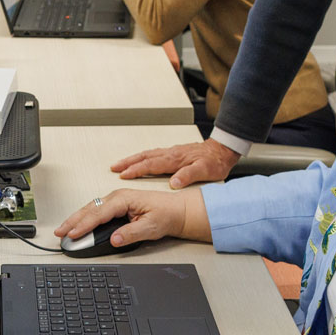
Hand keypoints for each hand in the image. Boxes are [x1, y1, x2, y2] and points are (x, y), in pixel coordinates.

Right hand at [53, 189, 189, 246]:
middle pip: (89, 209)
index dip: (84, 225)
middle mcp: (117, 197)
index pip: (98, 214)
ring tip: (64, 229)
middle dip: (73, 221)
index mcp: (123, 199)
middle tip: (59, 232)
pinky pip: (95, 211)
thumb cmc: (166, 214)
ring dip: (76, 219)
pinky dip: (84, 218)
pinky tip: (78, 224)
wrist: (177, 210)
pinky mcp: (116, 205)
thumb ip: (131, 233)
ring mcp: (115, 200)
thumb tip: (114, 239)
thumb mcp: (151, 227)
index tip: (73, 234)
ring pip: (90, 209)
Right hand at [112, 138, 238, 187]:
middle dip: (127, 163)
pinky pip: (151, 154)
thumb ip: (188, 176)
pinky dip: (141, 157)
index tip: (123, 175)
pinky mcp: (172, 152)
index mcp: (174, 160)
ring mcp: (170, 152)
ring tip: (120, 164)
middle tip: (114, 167)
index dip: (136, 170)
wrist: (222, 151)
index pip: (150, 165)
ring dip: (132, 159)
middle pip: (143, 157)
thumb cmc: (214, 162)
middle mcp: (169, 154)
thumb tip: (174, 183)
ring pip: (146, 154)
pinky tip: (138, 160)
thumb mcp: (205, 171)